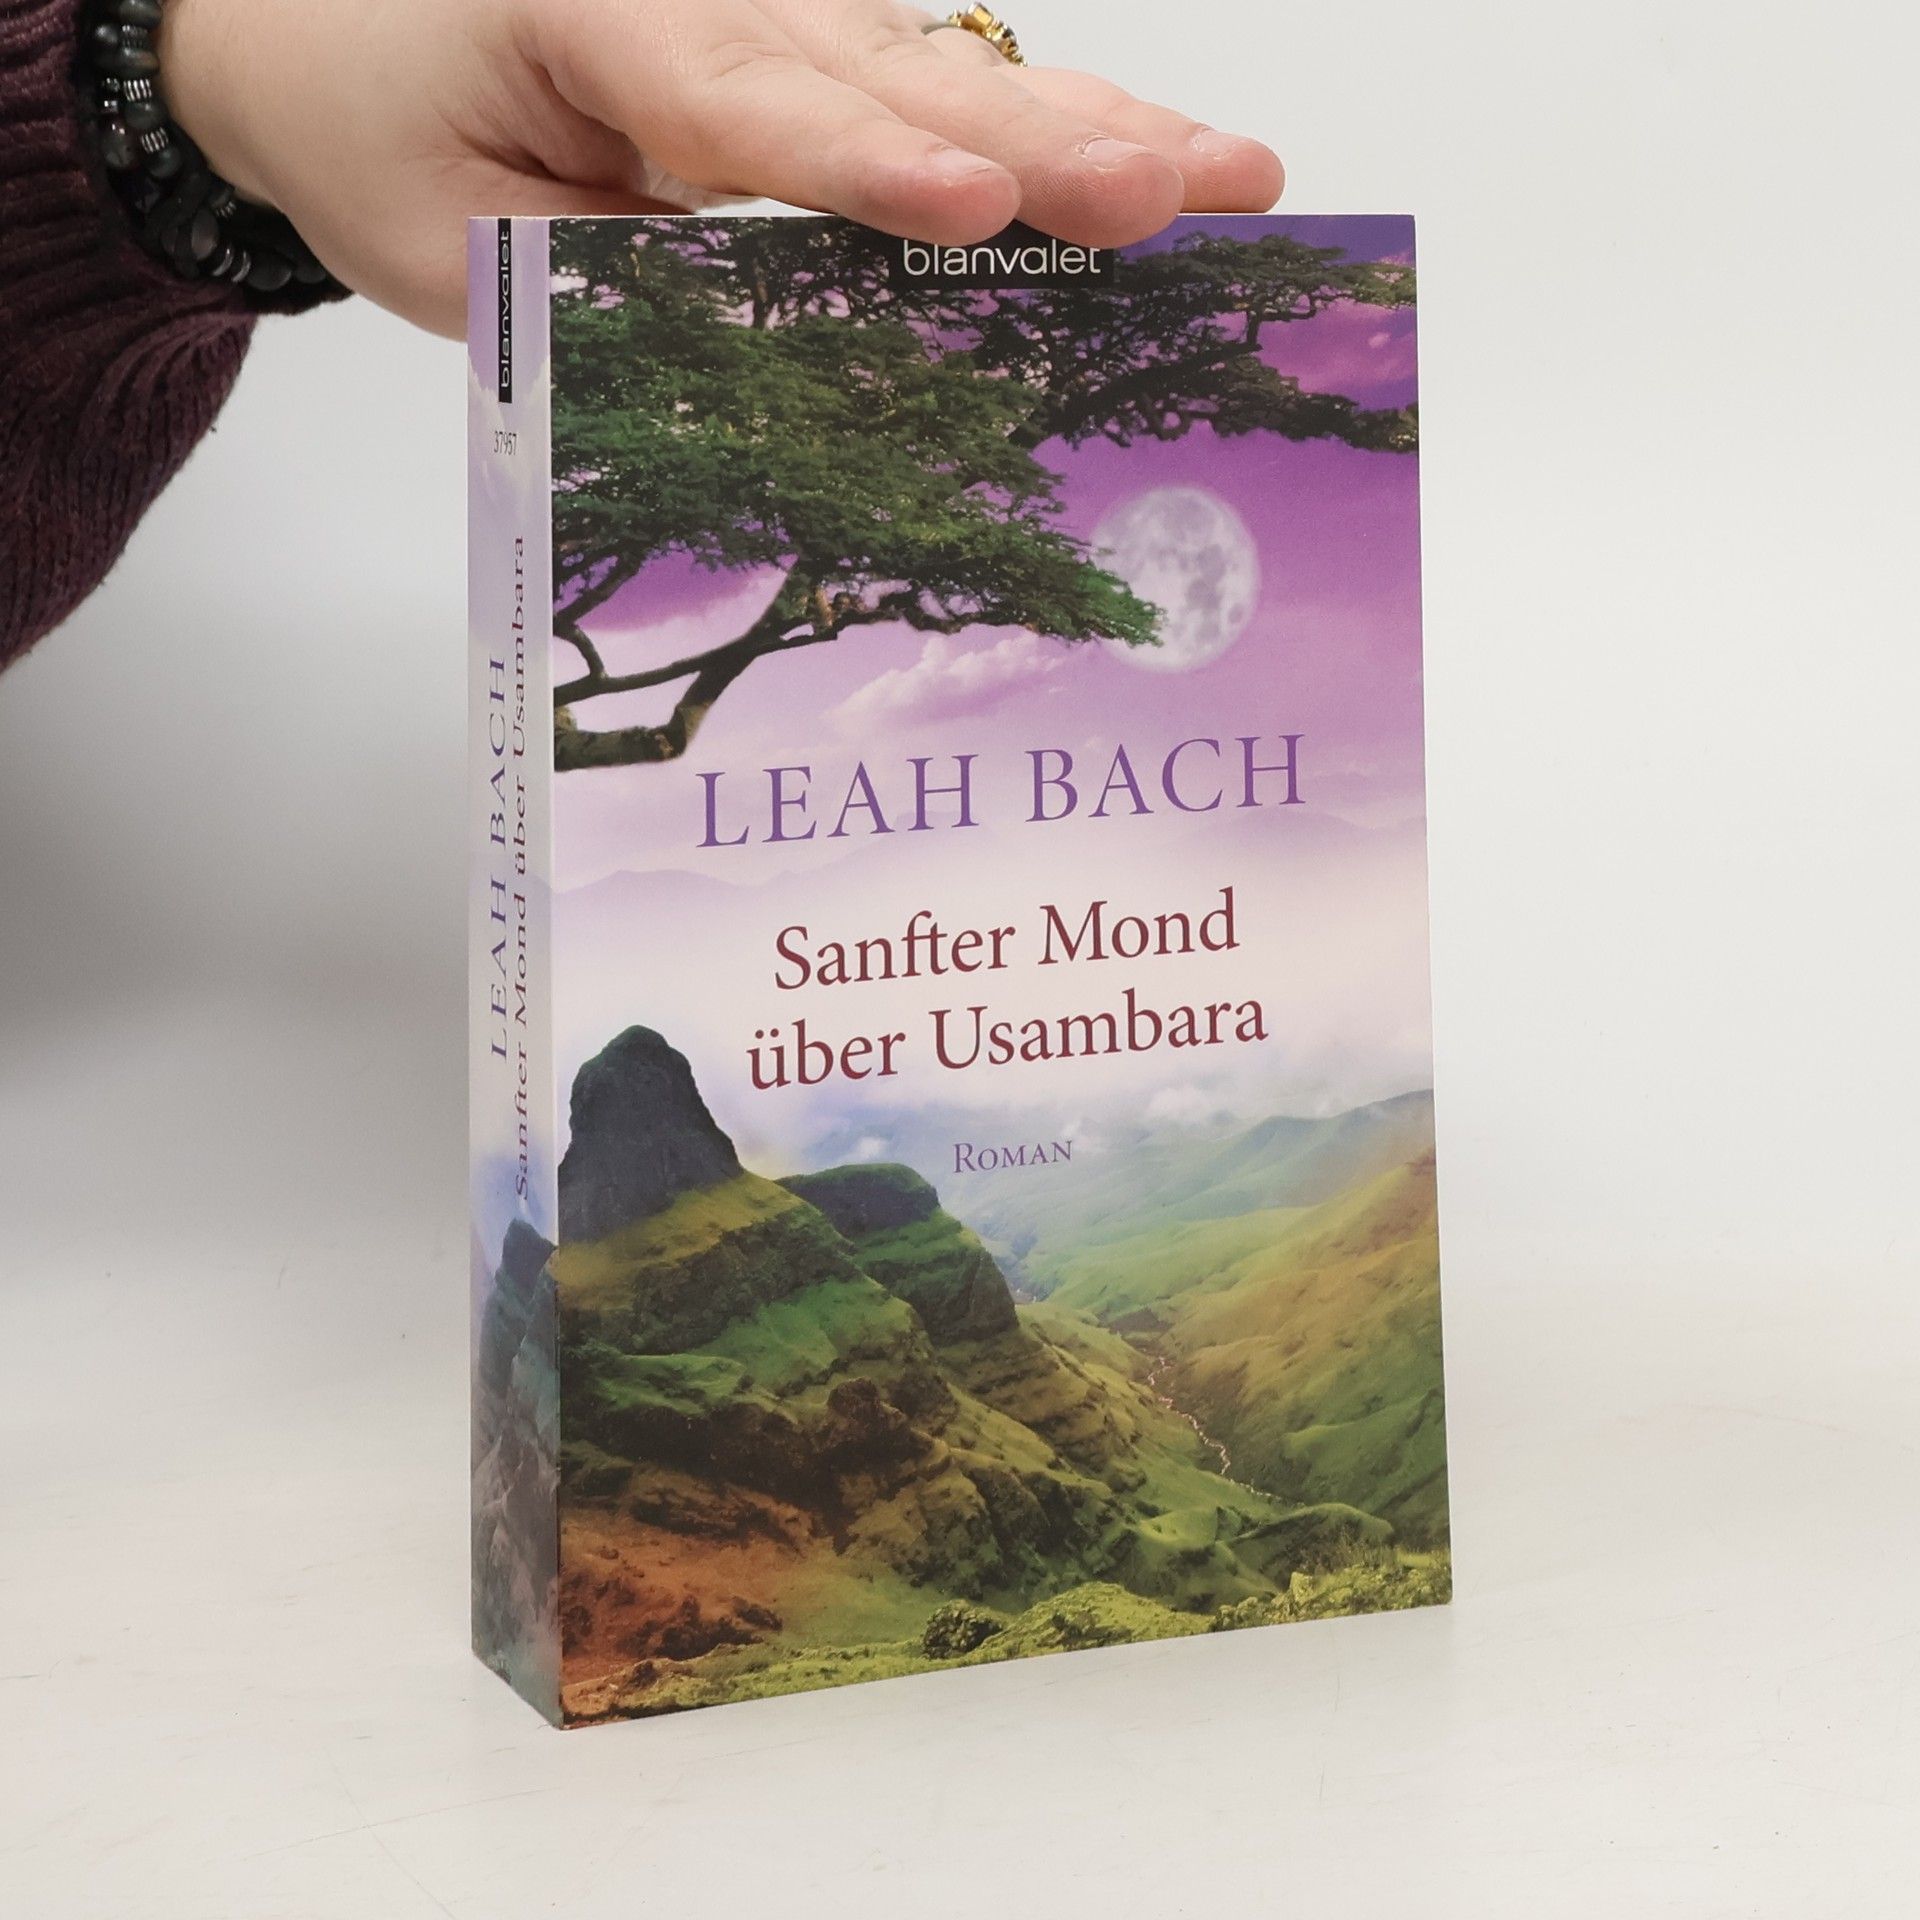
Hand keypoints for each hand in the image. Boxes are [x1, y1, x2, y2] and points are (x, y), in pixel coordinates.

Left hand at [156, 0, 1282, 334]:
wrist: (340, 33)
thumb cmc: (389, 129)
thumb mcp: (456, 240)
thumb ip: (605, 282)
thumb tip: (772, 357)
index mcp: (598, 13)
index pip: (749, 99)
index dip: (869, 158)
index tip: (974, 204)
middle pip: (893, 71)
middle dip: (1040, 141)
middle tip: (1174, 191)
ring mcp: (781, 13)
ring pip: (951, 68)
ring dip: (1096, 128)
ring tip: (1228, 176)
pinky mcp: (818, 49)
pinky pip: (945, 85)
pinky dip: (1058, 127)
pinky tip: (1165, 158)